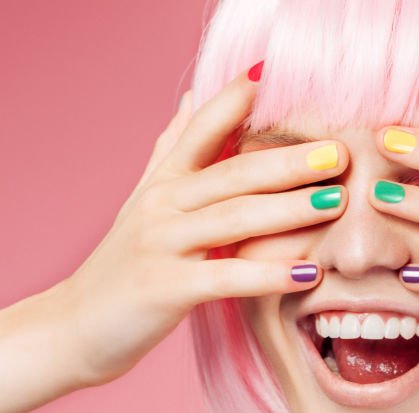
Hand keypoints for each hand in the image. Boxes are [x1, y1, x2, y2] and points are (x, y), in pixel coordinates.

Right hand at [57, 68, 348, 387]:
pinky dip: (268, 274)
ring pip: (233, 218)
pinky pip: (226, 277)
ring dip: (290, 209)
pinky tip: (310, 274)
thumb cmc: (124, 266)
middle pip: (233, 174)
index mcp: (163, 182)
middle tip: (340, 152)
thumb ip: (173, 151)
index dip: (233, 101)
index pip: (201, 129)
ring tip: (336, 201)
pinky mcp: (164, 288)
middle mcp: (161, 204)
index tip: (271, 74)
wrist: (74, 329)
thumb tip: (191, 96)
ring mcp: (160, 244)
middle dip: (289, 160)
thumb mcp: (145, 201)